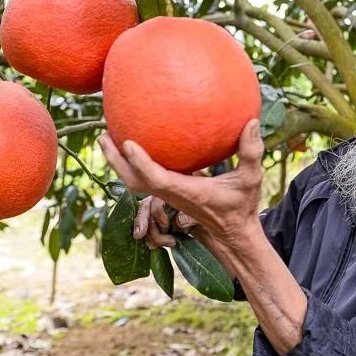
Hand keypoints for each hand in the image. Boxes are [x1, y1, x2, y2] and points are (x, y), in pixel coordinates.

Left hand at [98, 118, 263, 244]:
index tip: (127, 142)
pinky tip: (131, 143)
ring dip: (118, 162)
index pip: (157, 178)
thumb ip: (251, 151)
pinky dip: (131, 164)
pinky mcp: (168, 194)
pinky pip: (143, 178)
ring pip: (134, 182)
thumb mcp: (252, 178)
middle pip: (133, 181)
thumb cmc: (242, 206)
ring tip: (107, 137)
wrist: (234, 233)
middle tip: (103, 135)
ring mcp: (167, 196)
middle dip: (115, 160)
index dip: (140, 163)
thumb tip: (251, 121)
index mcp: (188, 192)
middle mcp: (172, 194)